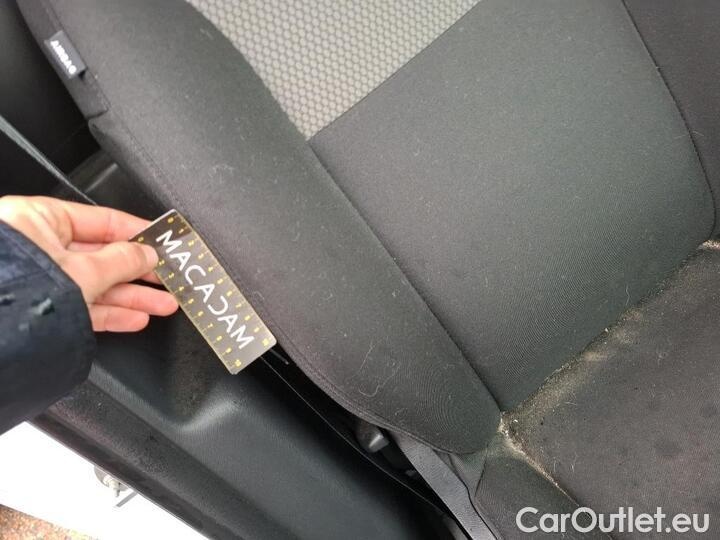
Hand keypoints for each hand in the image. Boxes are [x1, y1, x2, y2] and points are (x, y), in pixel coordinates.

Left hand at [0, 196, 177, 331]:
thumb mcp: (85, 270)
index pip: (100, 220)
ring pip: (97, 284)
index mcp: (38, 220)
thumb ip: (123, 261)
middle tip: (167, 277)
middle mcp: (36, 247)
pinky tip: (135, 318)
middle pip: (102, 255)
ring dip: (132, 296)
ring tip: (163, 304)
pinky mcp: (42, 308)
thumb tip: (147, 254)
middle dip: (140, 272)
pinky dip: (111, 313)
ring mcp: (39, 280)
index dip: (137, 232)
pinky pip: (84, 306)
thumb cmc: (19, 292)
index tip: (161, 242)